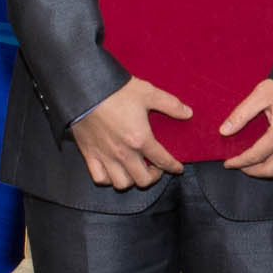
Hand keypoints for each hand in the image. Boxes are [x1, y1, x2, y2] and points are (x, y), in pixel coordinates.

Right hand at [75, 74, 191, 190]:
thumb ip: (170, 104)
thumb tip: (188, 113)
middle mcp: (124, 153)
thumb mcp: (148, 93)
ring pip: (122, 183)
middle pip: (143, 180)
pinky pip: (100, 178)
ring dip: (133, 180)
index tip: (178, 168)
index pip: (163, 161)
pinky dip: (108, 179)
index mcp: (140, 139)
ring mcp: (105, 156)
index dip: (174, 167)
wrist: (84, 88)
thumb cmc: (115, 90)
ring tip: (136, 170)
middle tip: (156, 168)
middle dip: (154, 177)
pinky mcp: (90, 154)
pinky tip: (114, 171)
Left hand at [220, 80, 272, 178]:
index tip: (229, 163)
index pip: (256, 156)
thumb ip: (241, 114)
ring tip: (258, 162)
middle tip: (241, 166)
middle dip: (252, 172)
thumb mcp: (262, 94)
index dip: (239, 162)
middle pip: (271, 169)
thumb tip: (224, 131)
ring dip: (269, 169)